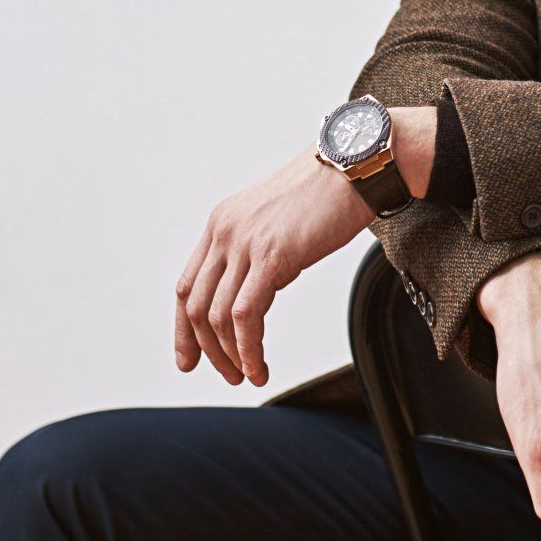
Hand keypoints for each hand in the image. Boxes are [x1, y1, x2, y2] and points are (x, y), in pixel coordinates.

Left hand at [174, 145, 374, 385]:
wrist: (356, 165)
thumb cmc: (329, 191)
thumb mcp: (278, 220)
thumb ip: (261, 250)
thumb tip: (264, 286)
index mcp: (222, 223)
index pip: (188, 285)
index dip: (184, 328)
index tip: (190, 357)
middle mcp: (225, 232)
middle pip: (195, 305)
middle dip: (205, 350)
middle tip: (228, 375)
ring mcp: (245, 243)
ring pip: (217, 316)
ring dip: (230, 355)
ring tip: (248, 375)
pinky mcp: (272, 256)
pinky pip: (246, 316)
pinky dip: (249, 349)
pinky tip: (260, 365)